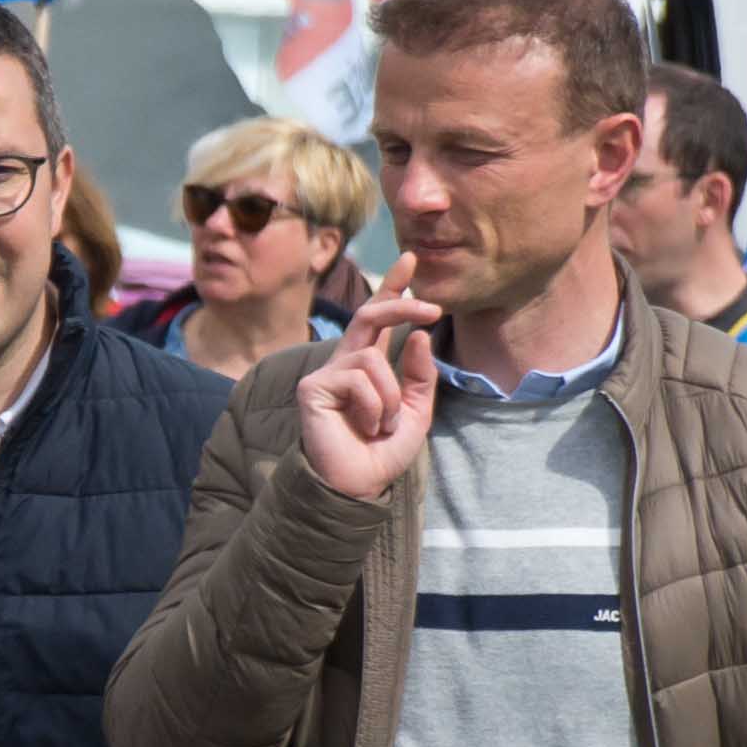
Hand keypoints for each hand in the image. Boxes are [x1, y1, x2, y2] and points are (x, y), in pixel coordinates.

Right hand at [292, 288, 446, 501]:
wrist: (358, 486)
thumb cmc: (382, 452)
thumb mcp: (416, 412)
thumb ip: (419, 375)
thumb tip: (420, 337)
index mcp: (369, 365)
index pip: (379, 318)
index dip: (393, 288)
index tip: (410, 260)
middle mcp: (345, 362)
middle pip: (370, 315)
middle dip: (401, 304)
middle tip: (433, 309)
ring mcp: (326, 373)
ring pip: (373, 360)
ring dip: (390, 397)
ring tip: (381, 426)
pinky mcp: (313, 387)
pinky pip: (358, 379)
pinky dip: (373, 407)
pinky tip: (363, 428)